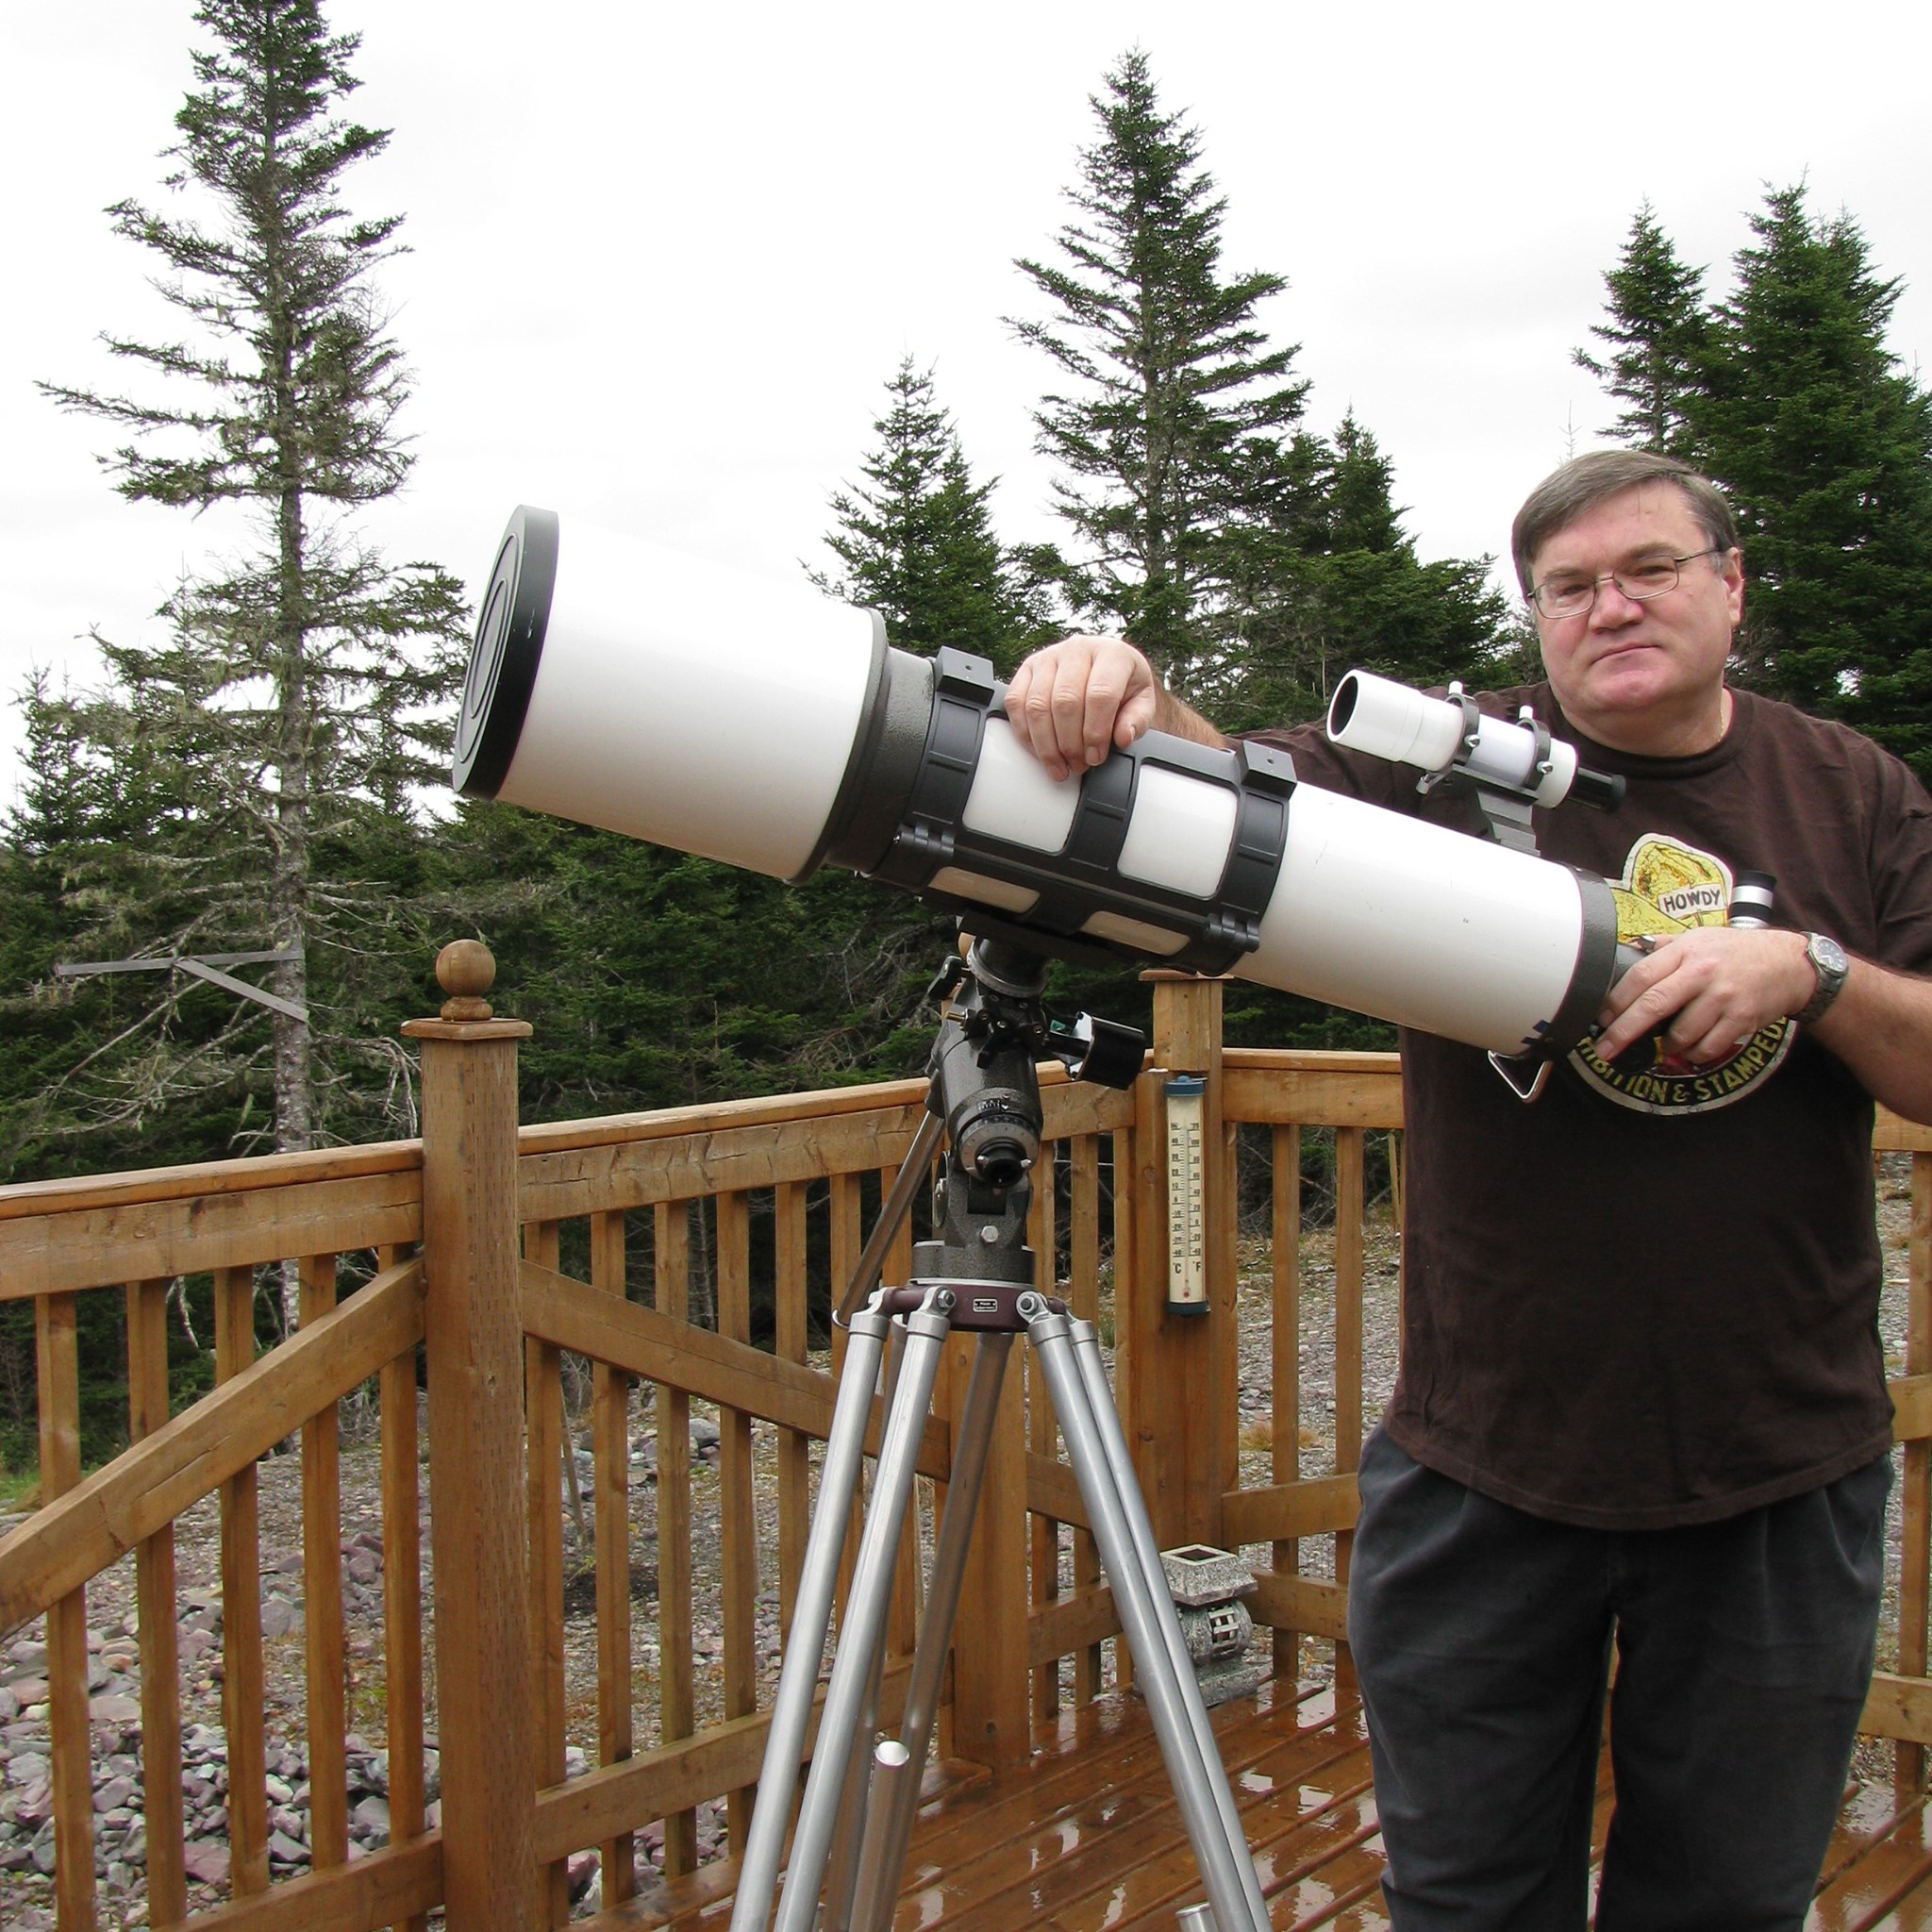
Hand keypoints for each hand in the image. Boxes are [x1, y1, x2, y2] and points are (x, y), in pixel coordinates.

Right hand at [1003, 635, 1158, 781]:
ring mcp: (1049, 656)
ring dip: (1046, 745)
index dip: (1096, 733)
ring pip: (1037, 705)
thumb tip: (1123, 737)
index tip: (1096, 757)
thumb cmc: (1123, 685)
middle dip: (1070, 743)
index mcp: (1112, 653)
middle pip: (1065, 702)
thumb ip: (1136, 720)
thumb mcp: (1141, 702)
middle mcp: (1078, 649)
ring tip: (1059, 766)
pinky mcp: (1027, 668)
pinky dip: (1025, 733)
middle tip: (1078, 765)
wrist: (1104, 667)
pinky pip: (1016, 703)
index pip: (1099, 695)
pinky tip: (1039, 751)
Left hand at [1594, 926, 1816, 1064]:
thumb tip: (1628, 951)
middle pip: (1653, 1005)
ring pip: (1680, 1034)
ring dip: (1668, 1045)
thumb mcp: (1699, 937)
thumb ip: (1664, 947)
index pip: (1640, 976)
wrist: (1790, 963)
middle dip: (1623, 1031)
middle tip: (1604, 1050)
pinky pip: (1707, 1048)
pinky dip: (1694, 1054)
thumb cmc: (1738, 951)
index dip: (1615, 1001)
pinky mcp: (1742, 1019)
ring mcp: (1723, 997)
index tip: (1600, 1020)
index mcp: (1686, 951)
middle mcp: (1702, 972)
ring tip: (1669, 1041)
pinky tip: (1693, 1048)